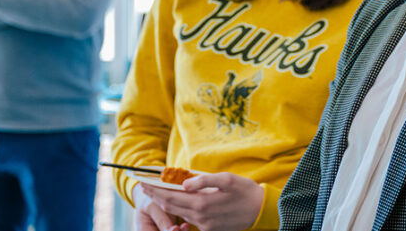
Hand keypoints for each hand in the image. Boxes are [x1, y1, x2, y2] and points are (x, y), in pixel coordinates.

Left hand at [142, 172, 264, 230]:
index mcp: (202, 203)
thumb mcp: (227, 179)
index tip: (144, 181)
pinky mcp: (210, 230)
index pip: (170, 196)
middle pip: (170, 207)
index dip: (155, 189)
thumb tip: (184, 183)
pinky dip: (180, 210)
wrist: (260, 210)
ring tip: (157, 193)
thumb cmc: (245, 191)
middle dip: (156, 196)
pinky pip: (190, 220)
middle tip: (145, 186)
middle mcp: (200, 217)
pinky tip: (178, 203)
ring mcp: (204, 225)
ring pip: (178, 214)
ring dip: (166, 203)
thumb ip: (204, 180)